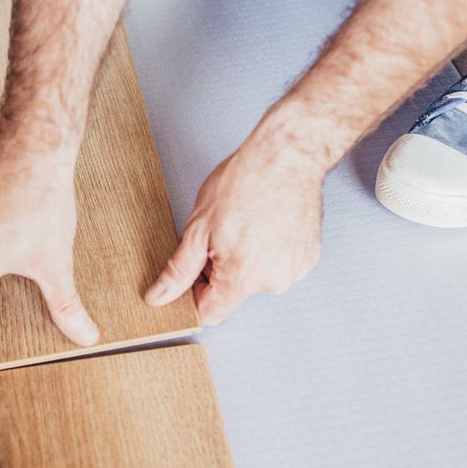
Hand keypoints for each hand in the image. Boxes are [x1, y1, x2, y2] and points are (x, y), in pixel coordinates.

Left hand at [145, 143, 323, 323]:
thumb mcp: (197, 229)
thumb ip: (178, 270)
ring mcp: (296, 269)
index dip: (196, 292)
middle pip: (233, 293)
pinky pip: (278, 264)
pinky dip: (267, 250)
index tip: (195, 268)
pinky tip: (263, 224)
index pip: (210, 312)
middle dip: (219, 270)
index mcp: (244, 279)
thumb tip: (159, 297)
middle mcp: (275, 282)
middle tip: (220, 234)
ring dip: (244, 259)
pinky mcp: (308, 256)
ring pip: (256, 278)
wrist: (286, 155)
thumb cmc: (244, 183)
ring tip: (244, 224)